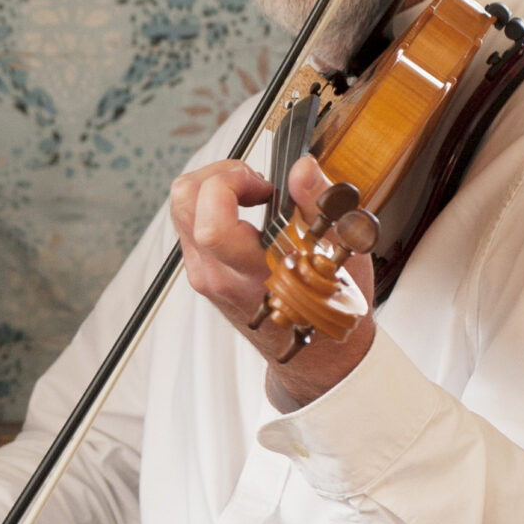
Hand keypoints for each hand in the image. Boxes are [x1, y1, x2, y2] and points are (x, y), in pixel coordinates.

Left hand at [169, 153, 374, 409]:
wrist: (316, 355)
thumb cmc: (331, 307)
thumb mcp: (343, 254)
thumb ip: (319, 206)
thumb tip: (302, 168)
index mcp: (252, 274)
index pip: (210, 223)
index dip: (233, 184)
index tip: (265, 186)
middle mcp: (217, 275)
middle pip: (182, 202)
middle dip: (217, 173)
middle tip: (253, 181)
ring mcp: (204, 274)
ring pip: (181, 208)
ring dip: (214, 186)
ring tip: (252, 194)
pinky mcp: (200, 270)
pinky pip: (189, 222)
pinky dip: (212, 203)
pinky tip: (246, 211)